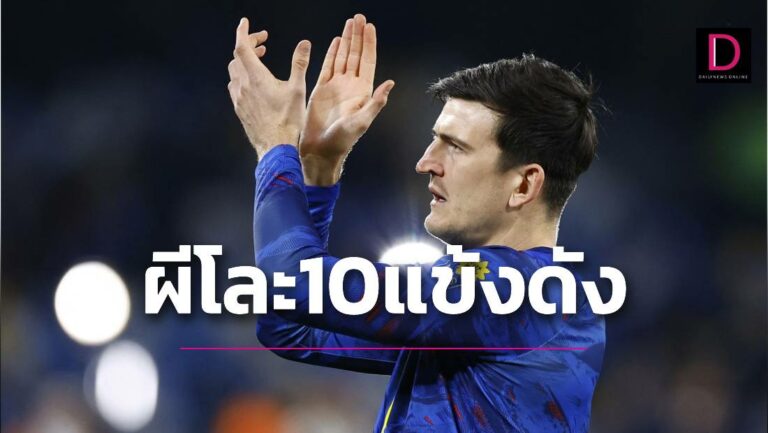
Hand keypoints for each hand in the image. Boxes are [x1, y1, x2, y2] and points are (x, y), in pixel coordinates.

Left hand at [227, 17, 310, 158]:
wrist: (275, 148)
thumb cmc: (288, 121)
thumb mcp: (298, 89)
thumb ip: (299, 64)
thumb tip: (304, 43)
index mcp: (255, 77)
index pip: (242, 46)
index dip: (243, 32)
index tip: (245, 22)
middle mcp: (242, 85)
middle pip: (238, 56)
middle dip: (248, 45)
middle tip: (263, 42)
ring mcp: (238, 98)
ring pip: (235, 71)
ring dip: (245, 61)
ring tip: (260, 60)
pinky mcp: (239, 109)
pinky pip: (235, 86)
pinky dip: (242, 76)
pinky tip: (254, 82)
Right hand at [300, 14, 394, 184]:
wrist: (321, 150)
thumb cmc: (343, 141)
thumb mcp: (362, 122)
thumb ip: (376, 102)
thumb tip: (391, 83)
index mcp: (363, 92)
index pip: (367, 62)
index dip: (369, 44)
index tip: (370, 26)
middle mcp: (351, 86)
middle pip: (355, 55)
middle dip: (358, 36)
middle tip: (359, 17)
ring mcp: (336, 86)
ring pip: (342, 57)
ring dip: (346, 40)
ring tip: (349, 23)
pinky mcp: (321, 89)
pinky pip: (327, 66)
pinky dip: (332, 53)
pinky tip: (336, 41)